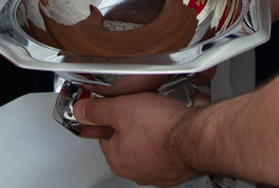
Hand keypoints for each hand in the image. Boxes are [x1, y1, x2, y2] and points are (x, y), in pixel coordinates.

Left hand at [73, 92, 200, 185]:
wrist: (197, 139)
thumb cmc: (162, 128)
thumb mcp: (121, 109)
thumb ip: (98, 110)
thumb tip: (81, 111)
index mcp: (117, 158)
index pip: (104, 135)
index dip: (112, 117)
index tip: (119, 107)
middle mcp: (135, 170)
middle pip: (127, 140)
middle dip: (134, 123)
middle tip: (144, 109)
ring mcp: (157, 172)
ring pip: (148, 145)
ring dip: (154, 130)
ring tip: (161, 115)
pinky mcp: (176, 169)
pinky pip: (167, 149)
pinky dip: (170, 138)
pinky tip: (174, 126)